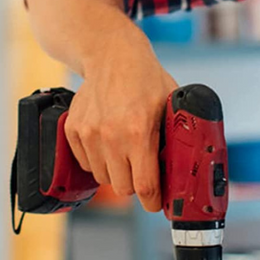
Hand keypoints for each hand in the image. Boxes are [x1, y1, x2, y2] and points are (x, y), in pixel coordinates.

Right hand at [64, 25, 177, 210]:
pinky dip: (98, 161)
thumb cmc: (146, 80)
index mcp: (139, 132)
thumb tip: (186, 166)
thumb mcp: (172, 104)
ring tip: (126, 154)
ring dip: (116, 173)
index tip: (158, 204)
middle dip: (136, 186)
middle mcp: (111, 136)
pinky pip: (86, 164)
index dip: (153, 201)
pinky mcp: (73, 130)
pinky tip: (110, 144)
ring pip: (103, 178)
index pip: (144, 185)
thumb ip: (177, 135)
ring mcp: (89, 134)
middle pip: (123, 188)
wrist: (111, 56)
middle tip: (144, 174)